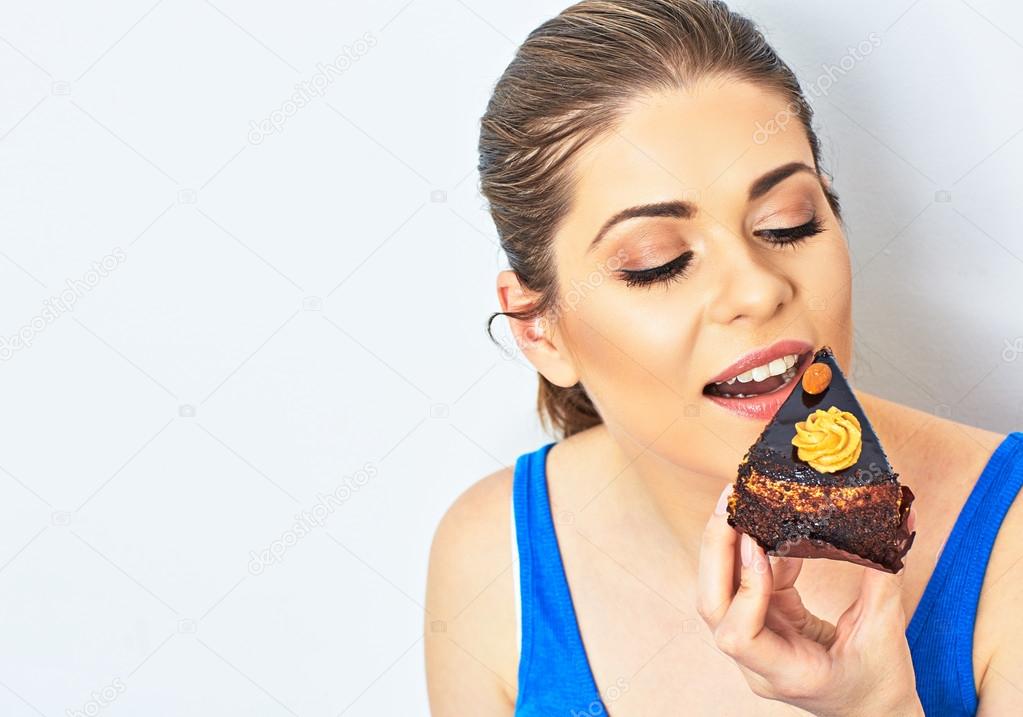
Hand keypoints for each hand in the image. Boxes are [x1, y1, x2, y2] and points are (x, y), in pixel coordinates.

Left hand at [695, 484, 922, 716]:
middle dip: (716, 550)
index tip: (757, 545)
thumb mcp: (886, 633)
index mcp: (788, 673)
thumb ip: (884, 578)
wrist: (873, 713)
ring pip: (721, 593)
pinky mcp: (764, 624)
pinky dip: (755, 553)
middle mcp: (760, 661)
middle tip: (729, 503)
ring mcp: (757, 643)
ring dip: (726, 547)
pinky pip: (748, 585)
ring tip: (739, 503)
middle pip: (714, 606)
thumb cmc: (880, 684)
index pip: (740, 636)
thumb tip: (898, 521)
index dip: (744, 588)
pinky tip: (769, 525)